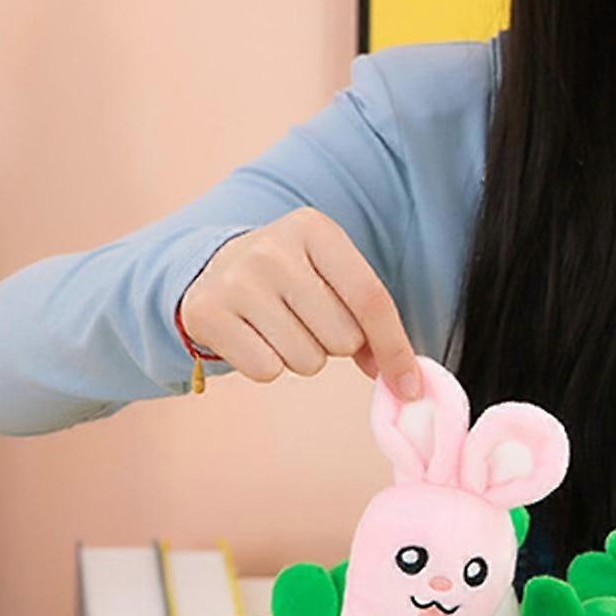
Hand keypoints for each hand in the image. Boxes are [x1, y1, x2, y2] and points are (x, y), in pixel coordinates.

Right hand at [177, 207, 423, 396]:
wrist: (214, 268)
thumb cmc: (293, 280)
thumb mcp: (333, 279)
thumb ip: (372, 324)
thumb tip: (404, 382)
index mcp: (314, 229)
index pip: (370, 298)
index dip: (395, 348)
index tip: (409, 386)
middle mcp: (271, 249)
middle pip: (342, 338)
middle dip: (336, 344)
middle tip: (308, 320)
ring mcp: (234, 280)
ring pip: (306, 360)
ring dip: (302, 356)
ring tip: (279, 325)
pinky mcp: (206, 313)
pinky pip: (266, 371)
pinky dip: (268, 365)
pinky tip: (253, 336)